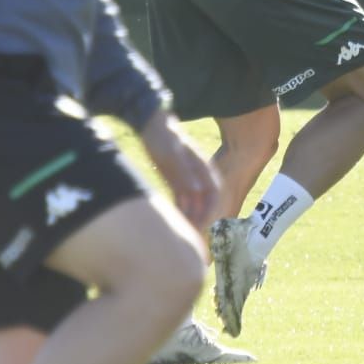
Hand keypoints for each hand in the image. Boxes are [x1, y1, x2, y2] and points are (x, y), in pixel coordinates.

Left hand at [140, 111, 221, 233]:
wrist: (150, 123)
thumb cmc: (162, 136)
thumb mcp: (171, 154)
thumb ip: (183, 172)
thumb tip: (197, 192)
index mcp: (203, 168)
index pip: (213, 194)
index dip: (209, 213)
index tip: (200, 229)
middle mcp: (198, 175)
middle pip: (205, 202)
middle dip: (201, 222)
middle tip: (192, 240)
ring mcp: (187, 177)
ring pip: (192, 203)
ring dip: (189, 219)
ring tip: (182, 236)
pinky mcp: (175, 179)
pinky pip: (180, 200)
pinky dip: (178, 212)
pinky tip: (171, 223)